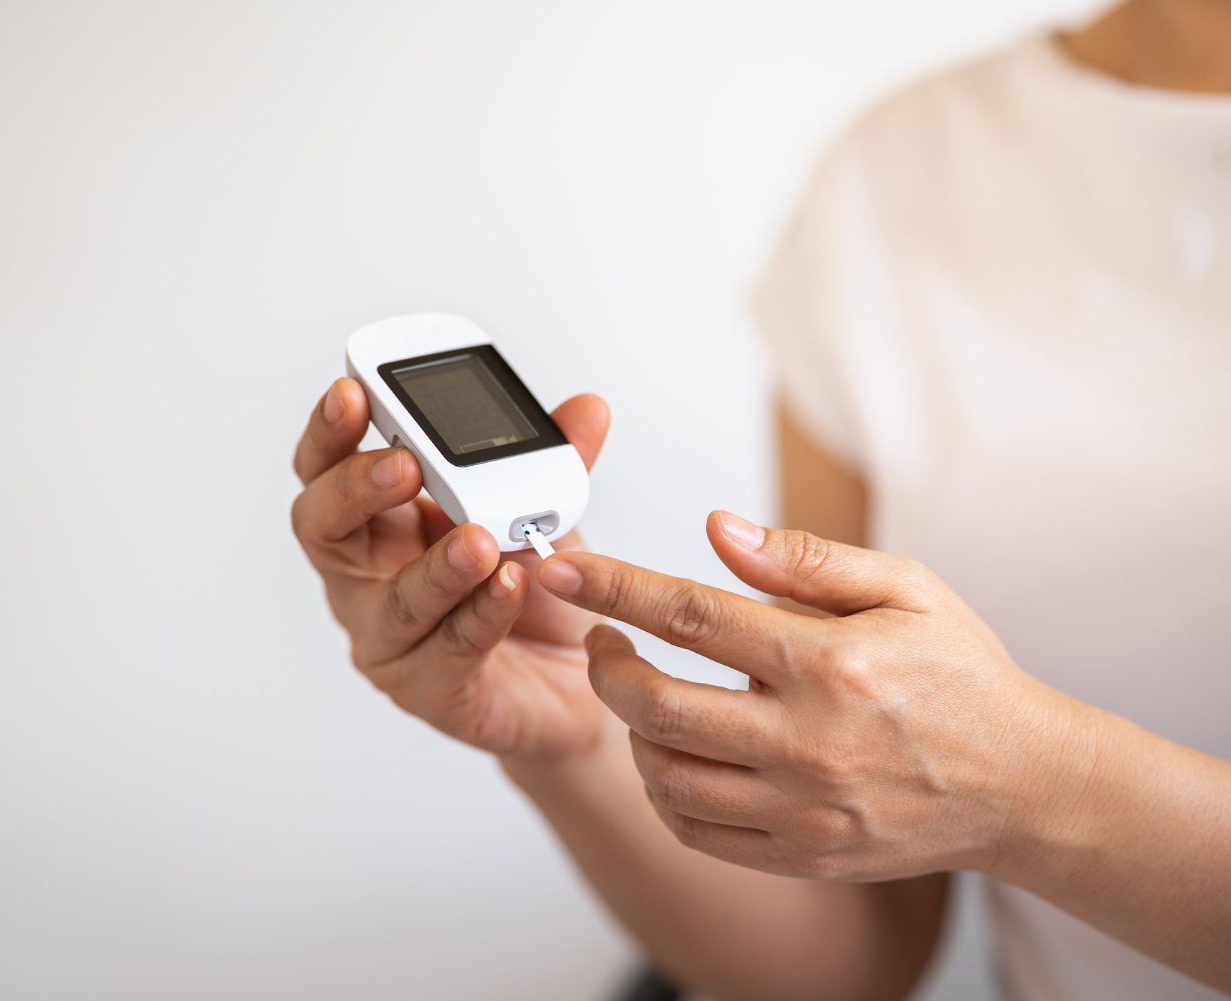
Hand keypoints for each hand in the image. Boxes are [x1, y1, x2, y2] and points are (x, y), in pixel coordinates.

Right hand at [291, 377, 611, 762]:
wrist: (577, 680)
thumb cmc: (535, 593)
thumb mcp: (542, 513)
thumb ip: (554, 460)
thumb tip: (588, 409)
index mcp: (379, 521)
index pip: (327, 469)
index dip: (330, 432)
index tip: (352, 392)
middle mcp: (367, 578)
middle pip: (324, 528)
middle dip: (358, 488)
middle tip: (406, 463)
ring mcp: (390, 639)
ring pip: (393, 600)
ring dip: (437, 566)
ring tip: (480, 539)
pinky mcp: (430, 691)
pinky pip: (449, 650)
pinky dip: (482, 614)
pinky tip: (512, 587)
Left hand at [534, 511, 1084, 880]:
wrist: (1023, 785)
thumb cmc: (963, 678)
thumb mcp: (908, 590)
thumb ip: (806, 561)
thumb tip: (717, 530)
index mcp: (830, 662)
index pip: (691, 615)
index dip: (613, 589)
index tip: (561, 569)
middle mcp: (809, 740)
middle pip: (657, 704)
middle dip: (606, 667)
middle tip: (602, 641)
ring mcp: (802, 808)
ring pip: (665, 774)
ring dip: (630, 730)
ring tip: (642, 696)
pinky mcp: (801, 854)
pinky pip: (695, 830)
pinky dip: (663, 791)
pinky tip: (672, 754)